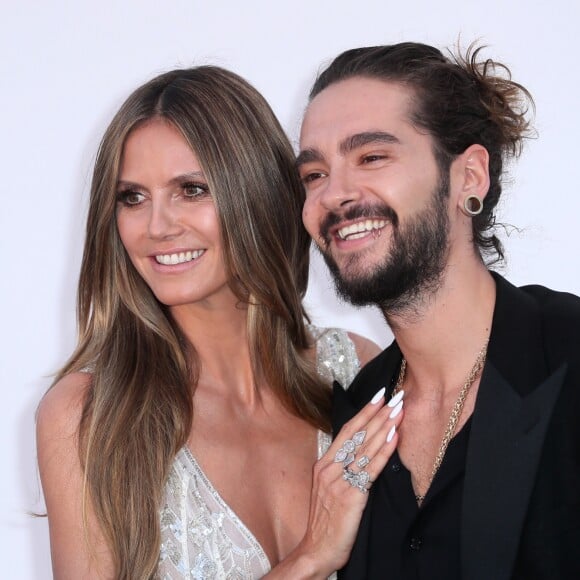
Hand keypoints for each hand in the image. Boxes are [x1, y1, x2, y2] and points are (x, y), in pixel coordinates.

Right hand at [291, 387, 403, 576]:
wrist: (317, 549)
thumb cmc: (326, 521)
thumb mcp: (328, 488)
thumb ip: (341, 469)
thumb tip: (362, 451)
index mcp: (323, 464)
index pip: (347, 430)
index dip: (364, 412)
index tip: (379, 396)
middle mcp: (329, 468)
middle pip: (358, 434)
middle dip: (379, 413)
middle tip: (396, 395)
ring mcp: (339, 481)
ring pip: (366, 448)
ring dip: (385, 426)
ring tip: (399, 410)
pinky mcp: (351, 495)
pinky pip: (371, 468)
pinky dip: (384, 451)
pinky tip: (395, 437)